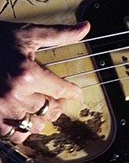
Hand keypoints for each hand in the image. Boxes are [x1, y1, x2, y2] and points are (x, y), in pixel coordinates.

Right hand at [0, 21, 89, 143]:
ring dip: (40, 119)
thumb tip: (85, 28)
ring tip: (41, 110)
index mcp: (28, 74)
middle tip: (58, 101)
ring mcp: (1, 109)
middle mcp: (15, 95)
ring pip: (33, 125)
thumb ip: (60, 34)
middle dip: (57, 105)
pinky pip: (12, 134)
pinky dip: (21, 129)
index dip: (71, 92)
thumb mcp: (30, 34)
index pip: (60, 89)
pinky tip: (23, 119)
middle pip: (49, 110)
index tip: (75, 93)